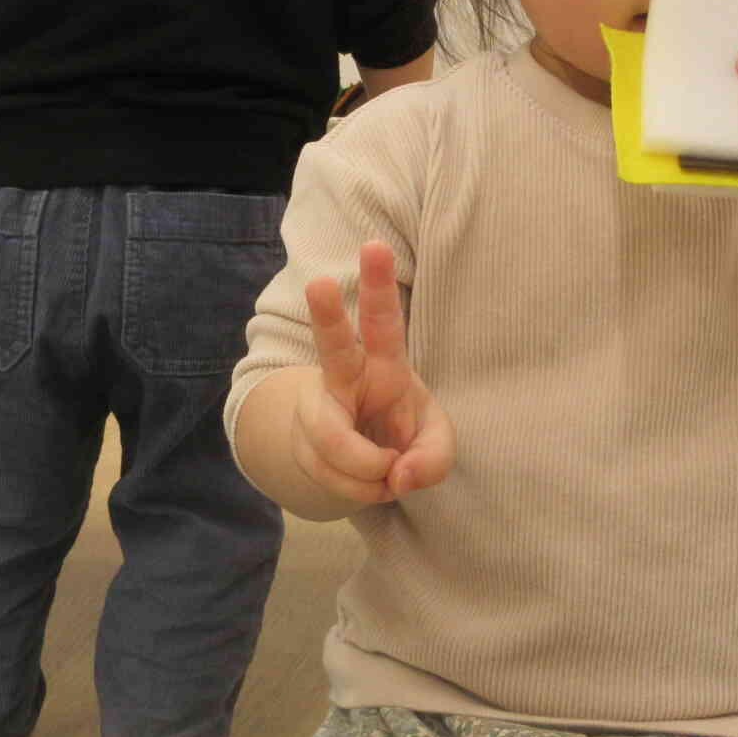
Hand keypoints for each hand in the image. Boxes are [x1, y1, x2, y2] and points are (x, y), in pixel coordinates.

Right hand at [294, 240, 453, 509]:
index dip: (378, 284)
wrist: (362, 464)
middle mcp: (344, 376)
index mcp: (384, 363)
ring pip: (332, 440)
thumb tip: (396, 475)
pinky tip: (369, 483)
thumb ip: (432, 458)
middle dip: (328, 313)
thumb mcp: (435, 444)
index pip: (382, 321)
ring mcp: (317, 409)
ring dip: (367, 472)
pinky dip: (358, 491)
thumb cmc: (404, 434)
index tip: (374, 245)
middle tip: (322, 282)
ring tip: (386, 472)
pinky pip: (330, 475)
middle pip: (333, 345)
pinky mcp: (302, 442)